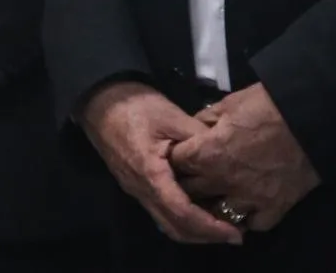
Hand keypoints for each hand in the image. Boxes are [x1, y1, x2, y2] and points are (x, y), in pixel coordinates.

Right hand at [77, 81, 241, 245]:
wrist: (99, 100)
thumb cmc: (134, 105)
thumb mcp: (172, 116)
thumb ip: (200, 139)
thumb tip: (226, 156)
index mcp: (150, 174)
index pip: (182, 213)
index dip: (210, 227)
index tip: (235, 233)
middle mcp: (140, 189)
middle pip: (174, 227)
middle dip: (205, 236)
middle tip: (234, 234)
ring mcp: (135, 189)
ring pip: (166, 223)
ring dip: (193, 230)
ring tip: (220, 224)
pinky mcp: (135, 185)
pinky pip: (160, 211)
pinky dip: (182, 218)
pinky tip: (199, 207)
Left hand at [168, 84, 320, 233]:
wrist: (310, 118)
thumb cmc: (265, 105)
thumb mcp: (227, 105)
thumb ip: (204, 121)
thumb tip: (193, 130)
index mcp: (206, 153)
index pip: (175, 163)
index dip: (175, 158)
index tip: (178, 156)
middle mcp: (223, 181)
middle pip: (191, 192)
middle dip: (188, 184)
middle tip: (192, 179)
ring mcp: (249, 198)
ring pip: (219, 215)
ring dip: (215, 206)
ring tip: (215, 198)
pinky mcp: (275, 208)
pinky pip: (253, 224)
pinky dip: (248, 219)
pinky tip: (245, 209)